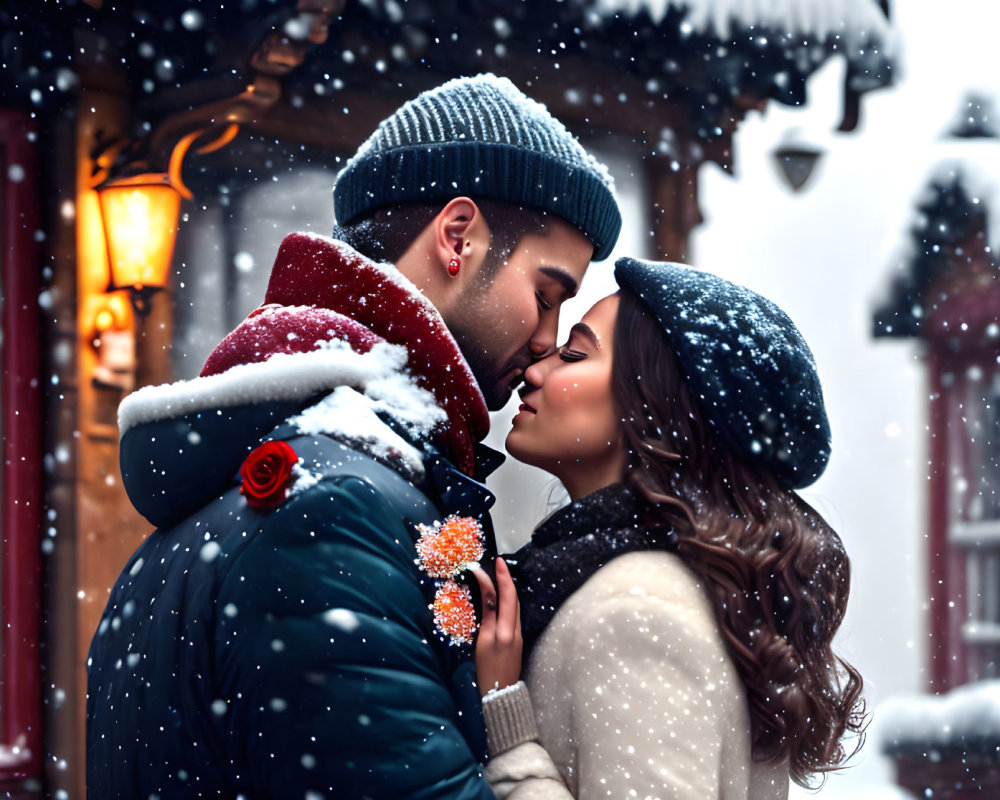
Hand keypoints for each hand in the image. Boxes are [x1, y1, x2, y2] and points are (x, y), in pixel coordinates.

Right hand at [471, 558, 522, 696]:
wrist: (500, 694)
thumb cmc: (486, 670)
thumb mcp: (482, 641)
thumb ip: (487, 616)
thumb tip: (488, 593)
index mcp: (505, 630)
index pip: (505, 596)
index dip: (500, 578)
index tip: (495, 562)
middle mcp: (515, 629)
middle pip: (513, 598)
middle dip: (505, 579)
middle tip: (497, 564)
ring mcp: (518, 634)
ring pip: (514, 606)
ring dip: (507, 589)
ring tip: (498, 575)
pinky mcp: (517, 639)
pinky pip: (513, 614)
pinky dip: (507, 601)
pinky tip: (501, 597)